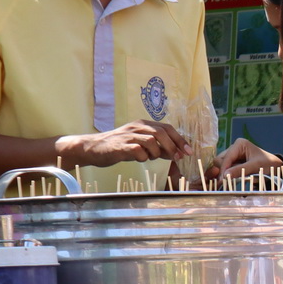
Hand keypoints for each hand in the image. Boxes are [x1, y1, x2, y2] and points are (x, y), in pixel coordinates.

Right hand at [61, 119, 191, 165]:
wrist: (93, 148)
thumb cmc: (120, 147)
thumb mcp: (141, 145)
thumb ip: (158, 147)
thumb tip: (176, 153)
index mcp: (143, 124)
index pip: (167, 128)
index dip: (180, 139)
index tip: (189, 152)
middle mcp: (137, 127)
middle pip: (161, 133)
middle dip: (173, 146)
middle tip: (177, 158)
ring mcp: (128, 136)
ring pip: (151, 141)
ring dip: (156, 152)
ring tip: (150, 157)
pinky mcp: (120, 146)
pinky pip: (137, 151)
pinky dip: (143, 157)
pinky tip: (139, 159)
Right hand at [207, 137, 281, 181]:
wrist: (275, 166)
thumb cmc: (268, 164)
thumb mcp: (255, 166)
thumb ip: (240, 170)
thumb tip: (224, 176)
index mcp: (240, 144)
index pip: (226, 157)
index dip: (224, 169)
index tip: (222, 180)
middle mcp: (234, 148)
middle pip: (220, 160)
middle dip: (222, 171)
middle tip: (224, 182)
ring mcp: (234, 155)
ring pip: (221, 165)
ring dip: (224, 173)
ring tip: (227, 182)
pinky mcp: (235, 162)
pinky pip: (226, 168)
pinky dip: (227, 174)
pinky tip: (229, 181)